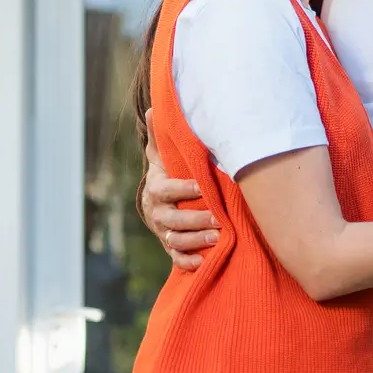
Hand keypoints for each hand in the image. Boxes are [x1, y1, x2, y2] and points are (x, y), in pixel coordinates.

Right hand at [138, 145, 217, 271]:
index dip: (181, 189)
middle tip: (217, 220)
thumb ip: (159, 135)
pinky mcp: (170, 245)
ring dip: (195, 241)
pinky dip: (187, 262)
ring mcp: (163, 230)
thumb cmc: (167, 171)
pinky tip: (202, 262)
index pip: (166, 190)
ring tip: (217, 239)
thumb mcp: (162, 153)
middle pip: (171, 219)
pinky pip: (175, 257)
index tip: (200, 188)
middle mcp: (157, 212)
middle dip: (194, 220)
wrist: (158, 199)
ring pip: (175, 239)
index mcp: (156, 188)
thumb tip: (155, 109)